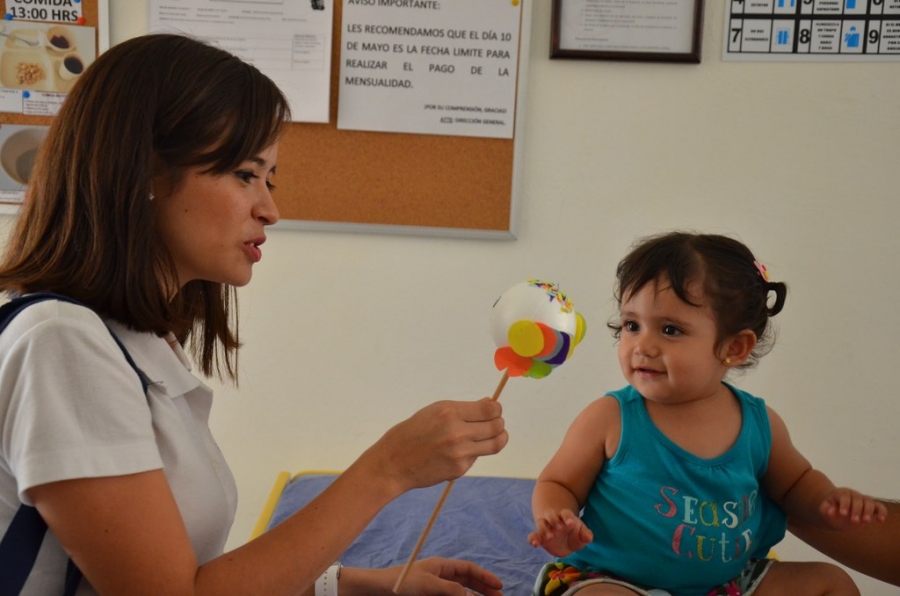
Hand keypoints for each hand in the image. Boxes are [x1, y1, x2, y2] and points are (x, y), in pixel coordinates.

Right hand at [365, 399, 507, 493]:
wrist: (394, 463)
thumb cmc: (413, 432)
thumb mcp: (434, 411)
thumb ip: (463, 409)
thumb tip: (489, 405)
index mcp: (449, 412)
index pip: (490, 410)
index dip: (497, 409)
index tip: (495, 410)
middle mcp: (457, 432)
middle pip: (496, 427)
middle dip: (499, 424)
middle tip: (496, 423)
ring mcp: (460, 453)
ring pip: (495, 444)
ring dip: (499, 438)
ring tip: (496, 435)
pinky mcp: (459, 469)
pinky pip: (477, 457)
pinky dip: (475, 452)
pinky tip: (463, 450)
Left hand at [388, 557, 503, 595]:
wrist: (378, 592)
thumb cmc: (402, 584)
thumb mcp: (429, 585)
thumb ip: (452, 590)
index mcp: (441, 567)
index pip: (467, 569)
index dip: (484, 576)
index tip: (499, 586)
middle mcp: (439, 577)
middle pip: (467, 582)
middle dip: (483, 590)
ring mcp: (434, 589)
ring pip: (459, 592)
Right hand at [528, 508, 592, 557]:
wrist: (565, 540)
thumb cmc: (574, 534)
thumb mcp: (581, 535)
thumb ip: (585, 535)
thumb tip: (589, 537)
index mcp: (566, 517)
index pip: (566, 513)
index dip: (568, 517)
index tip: (571, 523)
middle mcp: (554, 520)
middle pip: (551, 515)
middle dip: (554, 520)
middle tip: (559, 528)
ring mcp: (546, 528)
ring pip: (541, 524)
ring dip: (544, 529)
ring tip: (549, 537)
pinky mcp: (540, 537)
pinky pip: (533, 535)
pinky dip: (533, 538)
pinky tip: (535, 544)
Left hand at [819, 487, 888, 529]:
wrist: (838, 511)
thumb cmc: (830, 509)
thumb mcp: (824, 509)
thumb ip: (826, 509)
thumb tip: (830, 512)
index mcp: (841, 493)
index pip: (844, 496)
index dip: (844, 504)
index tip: (842, 514)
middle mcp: (853, 495)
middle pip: (857, 499)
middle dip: (856, 510)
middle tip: (854, 521)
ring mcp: (863, 500)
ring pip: (869, 502)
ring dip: (868, 512)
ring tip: (866, 521)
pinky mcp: (871, 507)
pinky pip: (879, 507)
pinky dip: (882, 512)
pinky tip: (880, 520)